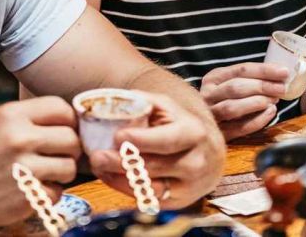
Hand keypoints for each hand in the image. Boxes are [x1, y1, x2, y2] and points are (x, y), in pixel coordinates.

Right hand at [0, 97, 80, 226]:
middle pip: (72, 139)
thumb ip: (35, 117)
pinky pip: (58, 192)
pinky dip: (49, 193)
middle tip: (57, 155)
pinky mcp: (27, 196)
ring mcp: (24, 168)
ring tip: (45, 172)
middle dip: (70, 149)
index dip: (69, 121)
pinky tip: (33, 188)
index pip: (61, 108)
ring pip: (70, 167)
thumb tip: (76, 121)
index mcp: (13, 114)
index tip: (65, 130)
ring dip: (63, 172)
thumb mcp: (2, 122)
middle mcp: (20, 138)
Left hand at [87, 91, 225, 208]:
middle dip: (121, 162)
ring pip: (148, 187)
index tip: (117, 136)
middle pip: (153, 166)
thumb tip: (113, 101)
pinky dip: (124, 188)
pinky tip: (109, 176)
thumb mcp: (167, 107)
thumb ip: (143, 102)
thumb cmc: (180, 125)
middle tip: (96, 155)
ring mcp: (188, 187)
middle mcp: (195, 163)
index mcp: (194, 133)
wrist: (208, 154)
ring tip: (98, 166)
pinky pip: (146, 199)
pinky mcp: (177, 203)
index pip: (166, 140)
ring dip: (118, 177)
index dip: (141, 140)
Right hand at [199, 63, 289, 139]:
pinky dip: (257, 120)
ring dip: (257, 102)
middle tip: (282, 88)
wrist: (204, 123)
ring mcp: (211, 115)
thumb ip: (250, 78)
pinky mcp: (219, 134)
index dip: (263, 70)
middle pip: (235, 88)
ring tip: (274, 100)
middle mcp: (208, 95)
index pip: (240, 70)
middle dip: (262, 86)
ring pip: (233, 107)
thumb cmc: (227, 99)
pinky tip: (270, 113)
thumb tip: (282, 75)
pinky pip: (239, 128)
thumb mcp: (231, 82)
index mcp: (213, 78)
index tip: (284, 72)